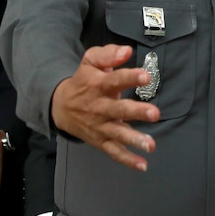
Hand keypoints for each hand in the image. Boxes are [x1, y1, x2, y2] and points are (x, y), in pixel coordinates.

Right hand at [51, 44, 159, 171]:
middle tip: (154, 113)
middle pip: (119, 110)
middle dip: (137, 112)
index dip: (130, 77)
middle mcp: (100, 107)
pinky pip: (114, 151)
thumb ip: (108, 54)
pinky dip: (127, 159)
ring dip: (135, 139)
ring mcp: (100, 126)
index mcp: (98, 85)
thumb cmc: (83, 80)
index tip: (146, 76)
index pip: (115, 80)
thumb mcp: (90, 61)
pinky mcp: (100, 140)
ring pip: (118, 134)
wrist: (60, 106)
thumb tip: (126, 51)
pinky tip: (143, 164)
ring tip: (150, 145)